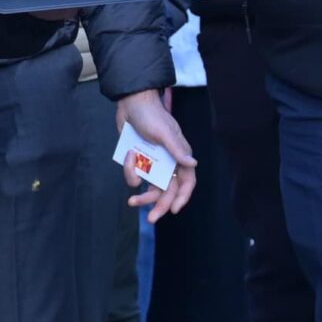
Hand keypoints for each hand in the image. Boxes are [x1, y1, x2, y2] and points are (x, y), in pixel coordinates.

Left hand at [115, 89, 198, 224]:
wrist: (130, 103)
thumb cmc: (151, 114)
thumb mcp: (164, 132)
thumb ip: (177, 149)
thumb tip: (193, 164)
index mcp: (179, 156)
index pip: (187, 182)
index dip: (183, 197)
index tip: (174, 209)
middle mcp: (168, 162)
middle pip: (168, 191)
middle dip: (160, 205)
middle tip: (151, 218)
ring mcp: (153, 162)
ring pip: (151, 187)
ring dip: (143, 196)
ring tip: (132, 201)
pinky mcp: (139, 161)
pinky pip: (136, 175)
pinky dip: (130, 171)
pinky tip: (128, 156)